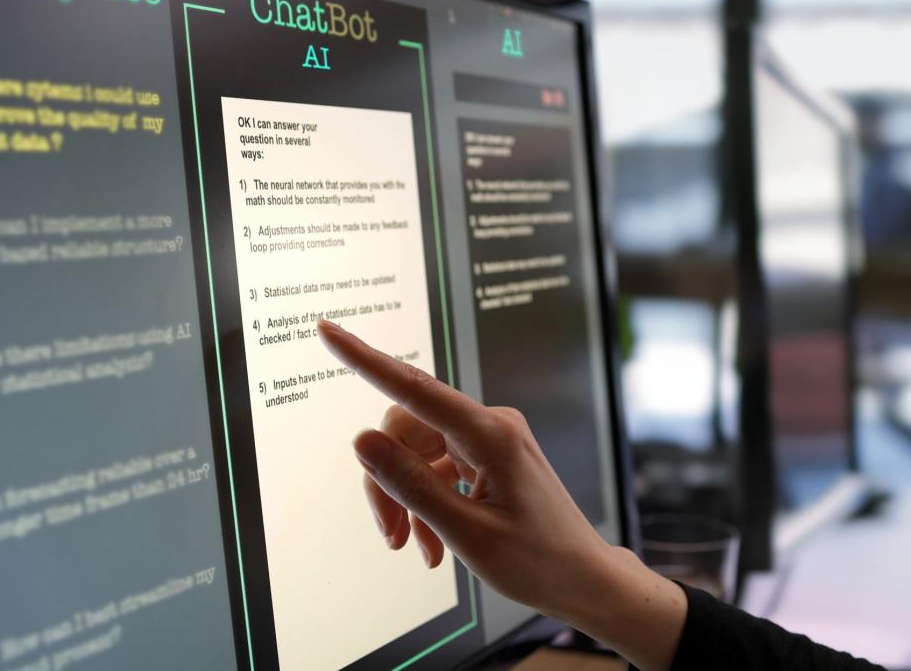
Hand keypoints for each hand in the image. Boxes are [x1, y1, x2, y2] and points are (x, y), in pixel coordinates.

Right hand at [317, 320, 687, 669]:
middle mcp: (489, 425)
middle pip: (405, 431)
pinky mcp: (487, 456)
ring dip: (407, 500)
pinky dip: (426, 503)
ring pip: (416, 453)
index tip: (328, 331)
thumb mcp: (466, 531)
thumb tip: (362, 440)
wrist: (582, 579)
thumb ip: (410, 485)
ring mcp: (489, 439)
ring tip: (417, 548)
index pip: (413, 388)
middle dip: (388, 482)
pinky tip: (433, 544)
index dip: (364, 359)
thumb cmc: (537, 560)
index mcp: (490, 434)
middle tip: (390, 536)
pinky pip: (436, 467)